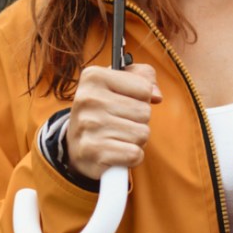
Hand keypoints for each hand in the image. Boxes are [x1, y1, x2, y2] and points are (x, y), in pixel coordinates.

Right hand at [66, 63, 161, 179]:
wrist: (75, 144)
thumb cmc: (105, 109)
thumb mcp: (120, 83)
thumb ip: (145, 77)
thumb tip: (157, 96)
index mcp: (93, 77)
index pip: (145, 89)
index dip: (141, 99)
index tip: (124, 101)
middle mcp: (88, 99)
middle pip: (144, 112)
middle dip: (139, 121)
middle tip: (120, 122)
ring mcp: (88, 125)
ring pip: (142, 134)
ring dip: (136, 139)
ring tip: (117, 136)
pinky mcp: (92, 151)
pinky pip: (134, 154)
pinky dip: (132, 156)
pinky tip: (117, 152)